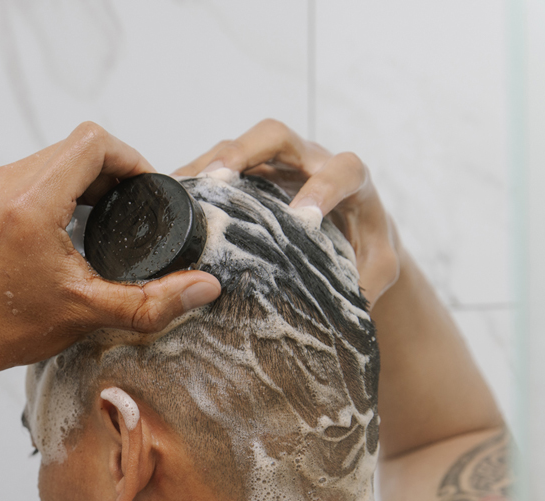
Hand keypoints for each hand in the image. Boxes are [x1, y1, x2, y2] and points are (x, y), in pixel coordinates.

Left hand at [0, 122, 220, 385]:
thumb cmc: (5, 331)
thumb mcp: (88, 314)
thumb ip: (152, 301)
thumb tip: (205, 287)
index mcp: (29, 203)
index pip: (92, 143)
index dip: (129, 158)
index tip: (145, 188)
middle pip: (69, 148)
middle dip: (106, 172)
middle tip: (126, 208)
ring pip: (42, 159)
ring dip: (75, 180)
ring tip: (96, 217)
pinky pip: (16, 175)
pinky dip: (45, 189)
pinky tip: (58, 225)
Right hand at [174, 119, 398, 305]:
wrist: (355, 234)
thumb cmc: (365, 249)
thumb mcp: (376, 268)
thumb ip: (365, 283)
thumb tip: (342, 315)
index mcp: (350, 180)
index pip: (341, 169)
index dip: (324, 187)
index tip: (304, 219)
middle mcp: (309, 161)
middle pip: (276, 136)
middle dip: (244, 152)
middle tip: (218, 179)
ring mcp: (275, 165)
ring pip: (238, 146)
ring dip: (208, 164)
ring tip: (179, 191)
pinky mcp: (249, 175)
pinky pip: (218, 165)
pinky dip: (195, 178)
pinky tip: (172, 199)